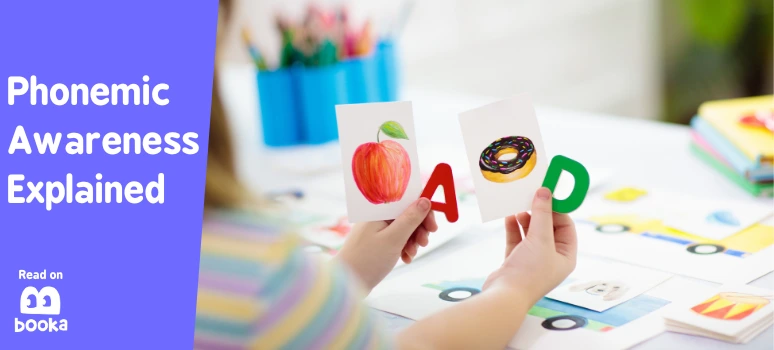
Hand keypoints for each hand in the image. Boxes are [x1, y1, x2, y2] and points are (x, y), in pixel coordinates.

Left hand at [334, 198, 437, 291]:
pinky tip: (405, 259)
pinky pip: (397, 240)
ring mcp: (377, 230)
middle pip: (407, 214)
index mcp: (379, 210)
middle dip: (419, 228)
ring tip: (411, 254)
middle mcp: (378, 216)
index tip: (433, 226)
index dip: (423, 210)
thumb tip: (425, 200)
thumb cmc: (367, 260)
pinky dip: (404, 248)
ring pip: (404, 228)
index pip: (407, 200)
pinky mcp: (378, 242)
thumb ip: (410, 219)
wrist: (346, 283)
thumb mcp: (393, 239)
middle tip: (424, 242)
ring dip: (413, 240)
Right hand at [482, 187, 576, 303]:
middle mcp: (551, 257)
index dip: (557, 209)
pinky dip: (514, 227)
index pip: (566, 226)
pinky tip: (509, 216)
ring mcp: (533, 259)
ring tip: (518, 205)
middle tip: (531, 195)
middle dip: (539, 212)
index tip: (546, 193)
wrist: (504, 296)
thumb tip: (545, 192)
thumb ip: (542, 214)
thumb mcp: (540, 239)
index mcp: (565, 256)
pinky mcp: (516, 260)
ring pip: (531, 232)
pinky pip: (517, 238)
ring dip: (525, 218)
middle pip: (548, 227)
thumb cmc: (529, 272)